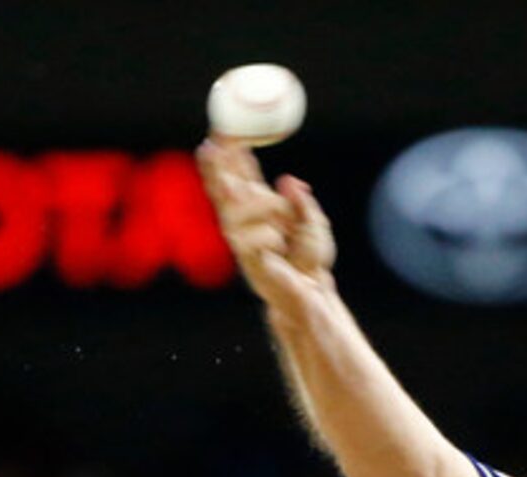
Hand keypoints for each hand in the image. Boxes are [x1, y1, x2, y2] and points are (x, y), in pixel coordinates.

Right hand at [197, 137, 335, 312]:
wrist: (312, 295)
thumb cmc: (310, 259)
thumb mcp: (314, 223)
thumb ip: (302, 203)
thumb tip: (288, 180)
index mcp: (258, 208)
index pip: (238, 176)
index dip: (229, 155)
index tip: (223, 132)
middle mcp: (244, 221)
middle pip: (221, 188)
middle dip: (214, 166)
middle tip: (212, 144)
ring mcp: (241, 241)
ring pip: (234, 212)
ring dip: (259, 207)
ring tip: (282, 216)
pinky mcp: (247, 261)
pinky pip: (250, 240)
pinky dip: (269, 236)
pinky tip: (280, 244)